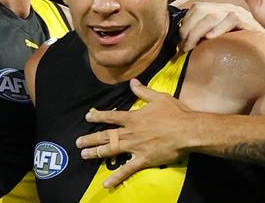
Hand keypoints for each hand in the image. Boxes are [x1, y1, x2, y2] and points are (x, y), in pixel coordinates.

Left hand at [75, 79, 191, 187]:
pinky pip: (127, 170)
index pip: (112, 116)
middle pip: (106, 135)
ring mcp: (135, 147)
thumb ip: (143, 91)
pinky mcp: (143, 159)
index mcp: (134, 117)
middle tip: (78, 141)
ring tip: (84, 155)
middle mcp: (130, 132)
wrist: (187, 130)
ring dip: (96, 153)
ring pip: (111, 150)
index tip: (88, 116)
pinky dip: (116, 177)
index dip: (98, 116)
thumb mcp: (159, 97)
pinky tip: (105, 183)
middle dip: (90, 138)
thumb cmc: (175, 112)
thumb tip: (132, 82)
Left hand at [179, 2, 264, 51]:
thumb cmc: (241, 51)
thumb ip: (204, 38)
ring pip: (211, 15)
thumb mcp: (219, 42)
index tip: (180, 41)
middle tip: (184, 47)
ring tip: (192, 46)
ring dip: (197, 32)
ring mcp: (238, 13)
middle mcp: (227, 8)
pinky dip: (218, 28)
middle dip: (188, 29)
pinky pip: (230, 19)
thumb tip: (183, 44)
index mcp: (219, 11)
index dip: (185, 23)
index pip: (197, 8)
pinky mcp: (248, 21)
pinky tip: (210, 39)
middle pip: (201, 10)